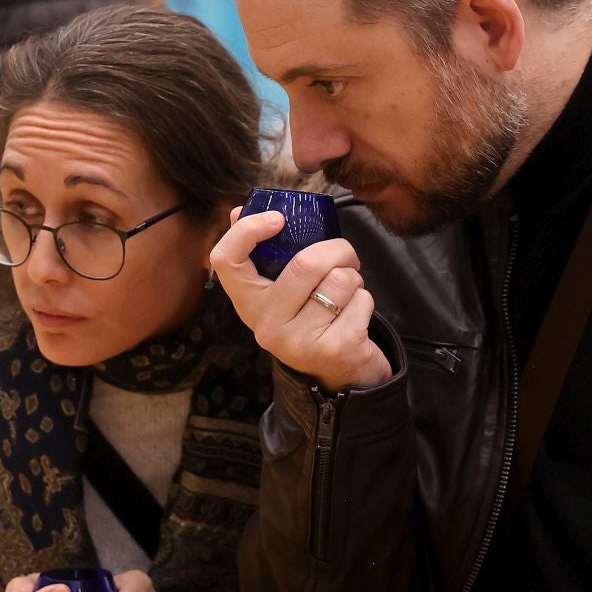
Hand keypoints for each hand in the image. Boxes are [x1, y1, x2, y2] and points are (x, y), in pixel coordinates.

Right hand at [210, 208, 391, 389]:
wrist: (339, 381)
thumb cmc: (309, 323)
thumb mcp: (280, 295)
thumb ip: (263, 256)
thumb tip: (238, 210)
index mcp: (249, 305)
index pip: (226, 260)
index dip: (247, 231)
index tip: (277, 219)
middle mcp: (268, 326)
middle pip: (305, 263)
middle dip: (337, 249)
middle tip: (345, 254)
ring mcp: (301, 341)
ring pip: (340, 279)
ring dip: (354, 276)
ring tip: (346, 291)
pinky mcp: (336, 349)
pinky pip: (361, 300)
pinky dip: (365, 300)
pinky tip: (354, 316)